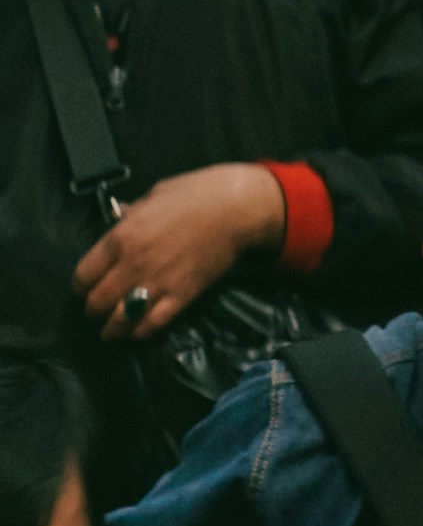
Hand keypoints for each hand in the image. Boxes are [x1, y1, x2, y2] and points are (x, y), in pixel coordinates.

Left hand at [75, 163, 282, 341]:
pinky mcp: (181, 297)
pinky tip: (137, 331)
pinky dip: (140, 332)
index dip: (81, 285)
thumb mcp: (154, 195)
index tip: (86, 287)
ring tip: (111, 331)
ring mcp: (157, 284)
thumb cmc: (196, 193)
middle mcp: (133, 265)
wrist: (236, 208)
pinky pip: (152, 325)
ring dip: (112, 329)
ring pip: (119, 321)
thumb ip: (132, 212)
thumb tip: (117, 216)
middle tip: (98, 309)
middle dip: (93, 310)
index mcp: (121, 237)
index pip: (83, 275)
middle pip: (96, 303)